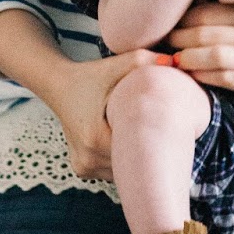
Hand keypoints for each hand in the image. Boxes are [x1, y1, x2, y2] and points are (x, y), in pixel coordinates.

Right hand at [46, 49, 160, 181]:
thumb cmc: (90, 76)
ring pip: (121, 172)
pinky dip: (120, 160)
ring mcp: (83, 166)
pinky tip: (125, 142)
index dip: (154, 140)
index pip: (136, 150)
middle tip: (160, 132)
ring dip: (132, 157)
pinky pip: (111, 172)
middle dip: (146, 150)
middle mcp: (87, 158)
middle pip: (130, 164)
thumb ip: (144, 62)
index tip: (166, 129)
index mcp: (95, 138)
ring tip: (142, 135)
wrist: (59, 86)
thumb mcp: (115, 66)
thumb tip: (173, 61)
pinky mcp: (82, 169)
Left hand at [166, 1, 233, 99]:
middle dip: (179, 38)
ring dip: (187, 59)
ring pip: (211, 58)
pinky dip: (203, 77)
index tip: (174, 18)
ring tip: (174, 58)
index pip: (209, 12)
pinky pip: (222, 80)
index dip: (185, 16)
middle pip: (205, 34)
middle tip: (166, 39)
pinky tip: (193, 73)